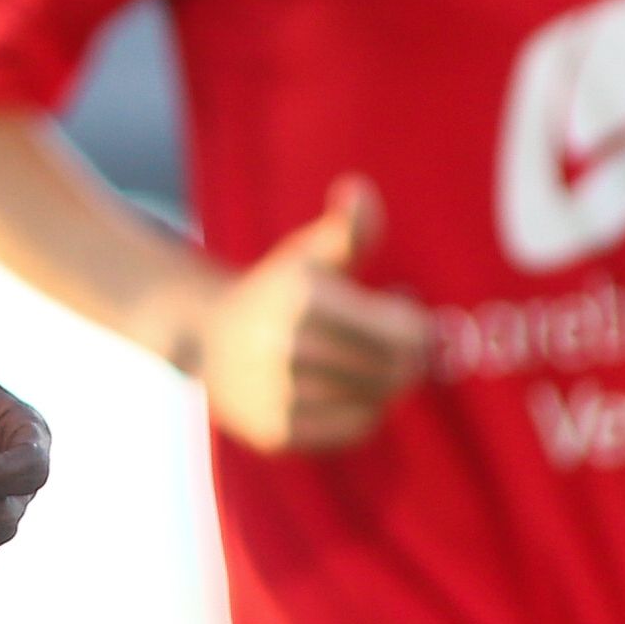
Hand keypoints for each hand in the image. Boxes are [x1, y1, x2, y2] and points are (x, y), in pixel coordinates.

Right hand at [149, 177, 432, 456]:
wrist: (207, 335)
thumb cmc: (278, 288)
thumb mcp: (310, 252)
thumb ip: (348, 228)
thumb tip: (358, 191)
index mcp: (305, 298)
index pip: (400, 333)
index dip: (417, 327)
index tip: (406, 311)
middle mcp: (289, 349)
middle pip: (392, 371)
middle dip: (408, 358)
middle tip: (400, 344)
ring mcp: (280, 395)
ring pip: (376, 402)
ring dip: (385, 383)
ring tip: (372, 361)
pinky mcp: (277, 433)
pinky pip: (353, 429)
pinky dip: (363, 411)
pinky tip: (351, 388)